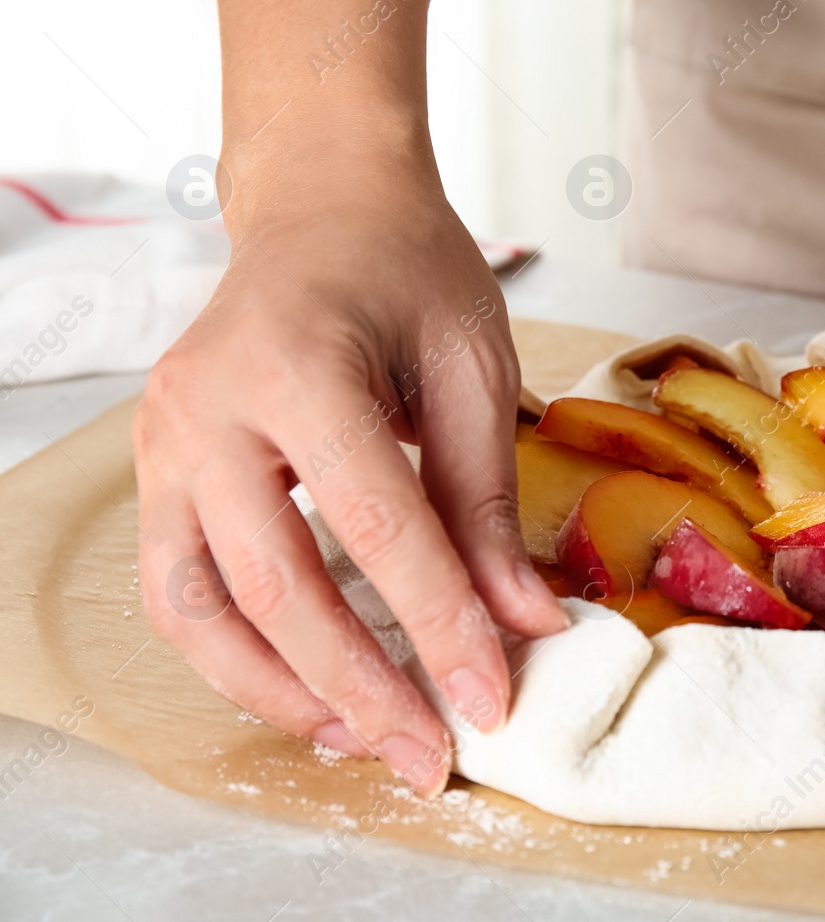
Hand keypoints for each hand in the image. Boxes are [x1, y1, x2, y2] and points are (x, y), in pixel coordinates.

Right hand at [134, 134, 564, 794]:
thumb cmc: (407, 272)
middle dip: (362, 688)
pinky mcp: (157, 468)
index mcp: (300, 364)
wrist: (322, 210)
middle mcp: (210, 407)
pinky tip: (306, 690)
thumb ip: (487, 499)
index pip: (376, 526)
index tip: (494, 698)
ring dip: (281, 692)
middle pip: (277, 587)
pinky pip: (180, 589)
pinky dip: (238, 656)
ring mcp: (165, 439)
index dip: (440, 624)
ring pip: (202, 609)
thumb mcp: (474, 367)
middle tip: (428, 757)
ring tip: (364, 740)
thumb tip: (525, 621)